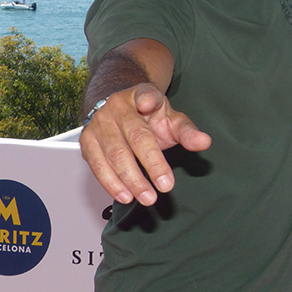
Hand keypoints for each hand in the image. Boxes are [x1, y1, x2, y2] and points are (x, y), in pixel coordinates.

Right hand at [79, 83, 211, 205]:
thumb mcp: (171, 119)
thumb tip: (204, 142)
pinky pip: (97, 165)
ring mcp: (99, 123)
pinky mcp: (87, 141)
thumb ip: (187, 131)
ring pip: (115, 154)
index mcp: (141, 94)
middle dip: (152, 164)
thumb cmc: (148, 116)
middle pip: (136, 136)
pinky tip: (125, 195)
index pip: (145, 94)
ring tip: (147, 197)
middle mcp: (117, 106)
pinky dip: (111, 183)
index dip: (147, 98)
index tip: (149, 103)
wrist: (119, 110)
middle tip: (166, 186)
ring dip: (131, 179)